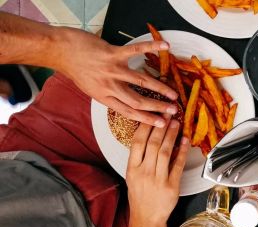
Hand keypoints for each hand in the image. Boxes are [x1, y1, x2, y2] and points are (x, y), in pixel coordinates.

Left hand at [54, 27, 177, 126]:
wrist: (60, 51)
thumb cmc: (75, 69)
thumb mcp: (90, 88)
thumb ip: (108, 94)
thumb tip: (126, 99)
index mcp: (104, 97)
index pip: (129, 112)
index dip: (147, 119)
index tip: (162, 124)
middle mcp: (109, 86)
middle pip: (138, 101)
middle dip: (158, 107)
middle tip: (173, 111)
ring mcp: (112, 70)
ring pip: (141, 81)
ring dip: (159, 88)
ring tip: (173, 93)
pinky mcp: (113, 53)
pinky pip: (135, 51)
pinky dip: (151, 47)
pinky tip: (165, 46)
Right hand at [126, 118, 188, 226]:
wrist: (146, 219)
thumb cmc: (140, 196)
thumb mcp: (132, 176)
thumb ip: (139, 158)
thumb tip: (149, 136)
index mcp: (132, 169)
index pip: (137, 142)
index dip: (145, 126)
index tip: (152, 114)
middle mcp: (144, 172)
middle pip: (153, 144)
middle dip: (161, 126)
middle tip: (168, 113)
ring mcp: (158, 179)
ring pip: (166, 152)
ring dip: (172, 135)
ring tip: (176, 123)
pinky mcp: (172, 186)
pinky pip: (178, 165)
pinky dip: (182, 152)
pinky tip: (185, 141)